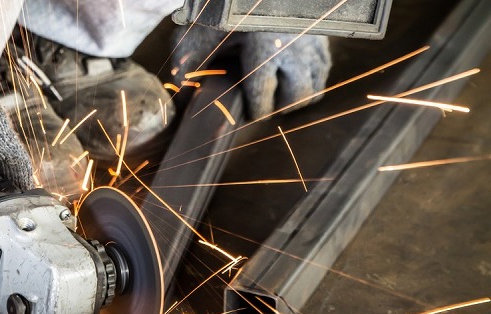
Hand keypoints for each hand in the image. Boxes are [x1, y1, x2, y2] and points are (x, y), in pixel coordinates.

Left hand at [171, 26, 331, 118]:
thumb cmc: (219, 9)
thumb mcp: (197, 37)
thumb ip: (187, 70)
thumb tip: (181, 105)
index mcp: (262, 49)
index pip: (264, 99)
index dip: (256, 112)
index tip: (250, 112)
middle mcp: (292, 46)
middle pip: (298, 97)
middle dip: (281, 107)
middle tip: (267, 105)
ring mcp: (309, 40)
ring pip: (315, 85)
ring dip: (298, 96)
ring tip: (281, 95)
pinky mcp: (319, 34)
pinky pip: (323, 67)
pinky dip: (311, 78)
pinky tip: (293, 77)